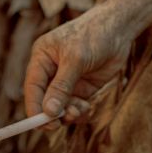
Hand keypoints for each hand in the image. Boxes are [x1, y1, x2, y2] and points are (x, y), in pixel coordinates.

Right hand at [24, 7, 129, 123]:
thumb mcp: (75, 60)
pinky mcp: (82, 88)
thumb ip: (61, 86)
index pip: (32, 87)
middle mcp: (52, 71)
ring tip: (80, 109)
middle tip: (60, 124)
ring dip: (68, 113)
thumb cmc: (93, 35)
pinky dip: (79, 112)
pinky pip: (75, 107)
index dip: (34, 107)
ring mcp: (67, 81)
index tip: (41, 124)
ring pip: (61, 107)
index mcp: (42, 58)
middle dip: (52, 113)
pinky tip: (87, 108)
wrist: (119, 28)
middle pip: (44, 100)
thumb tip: (48, 111)